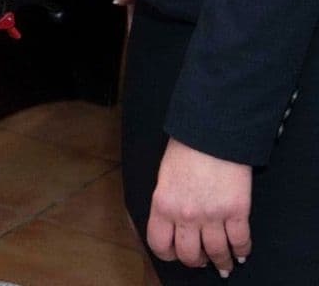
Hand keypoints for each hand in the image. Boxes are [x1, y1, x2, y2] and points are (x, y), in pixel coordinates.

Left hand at [147, 138, 251, 276]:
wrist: (212, 134)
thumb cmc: (185, 151)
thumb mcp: (164, 178)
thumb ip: (166, 203)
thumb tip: (172, 223)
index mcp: (162, 205)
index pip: (159, 243)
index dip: (167, 254)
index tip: (174, 255)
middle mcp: (186, 215)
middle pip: (189, 254)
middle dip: (196, 261)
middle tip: (201, 260)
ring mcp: (213, 215)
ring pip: (216, 253)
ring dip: (221, 263)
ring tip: (223, 265)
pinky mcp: (237, 211)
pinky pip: (240, 241)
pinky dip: (241, 251)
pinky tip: (241, 254)